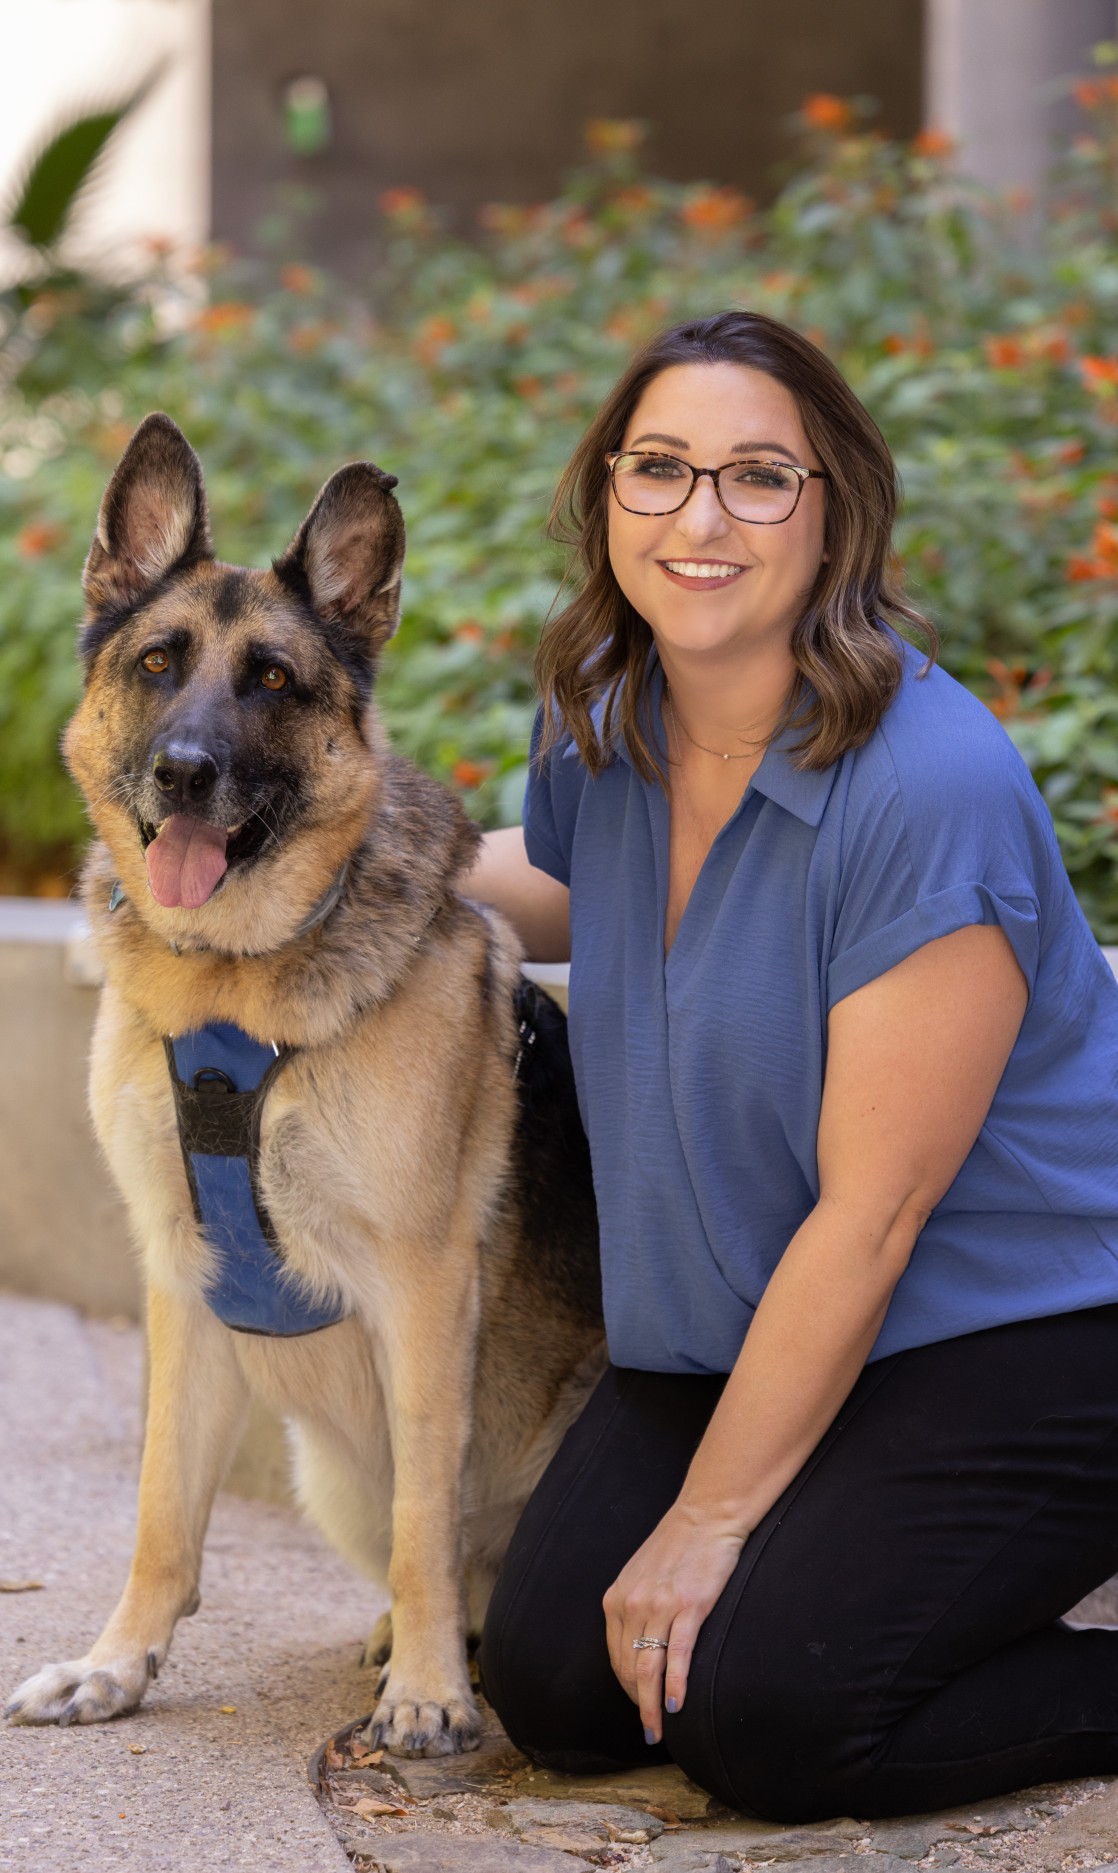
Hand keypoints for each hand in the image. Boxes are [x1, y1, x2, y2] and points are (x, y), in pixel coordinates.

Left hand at [602, 1501, 746, 1743]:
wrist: (706, 1515)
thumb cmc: (678, 1545)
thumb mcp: (641, 1575)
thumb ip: (634, 1606)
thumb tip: (637, 1642)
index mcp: (617, 1599)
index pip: (616, 1657)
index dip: (627, 1687)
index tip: (639, 1704)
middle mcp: (632, 1604)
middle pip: (629, 1669)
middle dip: (637, 1704)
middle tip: (649, 1731)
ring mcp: (660, 1606)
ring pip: (649, 1669)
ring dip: (651, 1706)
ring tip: (657, 1731)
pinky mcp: (690, 1607)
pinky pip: (678, 1655)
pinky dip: (675, 1684)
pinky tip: (675, 1705)